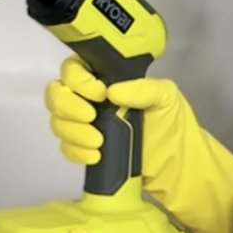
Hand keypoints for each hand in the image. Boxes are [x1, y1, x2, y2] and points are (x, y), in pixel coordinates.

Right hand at [44, 63, 232, 232]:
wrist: (176, 164)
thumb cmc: (172, 123)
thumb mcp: (166, 97)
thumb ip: (143, 88)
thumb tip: (112, 90)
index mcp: (106, 78)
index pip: (74, 69)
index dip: (79, 80)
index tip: (100, 93)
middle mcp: (90, 98)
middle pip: (56, 94)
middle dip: (69, 106)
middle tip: (92, 117)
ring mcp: (85, 124)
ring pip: (58, 122)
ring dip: (73, 132)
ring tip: (99, 142)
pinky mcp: (85, 149)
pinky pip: (66, 148)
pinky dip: (76, 152)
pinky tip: (96, 156)